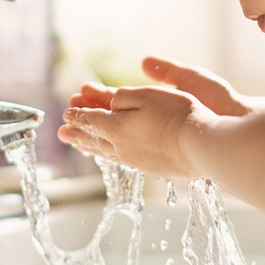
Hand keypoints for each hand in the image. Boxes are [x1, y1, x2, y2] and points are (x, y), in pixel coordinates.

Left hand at [58, 56, 243, 178]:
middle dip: (77, 134)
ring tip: (80, 145)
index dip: (78, 115)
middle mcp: (121, 147)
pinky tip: (111, 154)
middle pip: (93, 139)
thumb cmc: (178, 116)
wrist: (202, 146)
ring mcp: (136, 160)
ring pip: (106, 152)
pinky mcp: (151, 168)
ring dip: (90, 146)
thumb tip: (110, 103)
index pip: (91, 120)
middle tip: (62, 134)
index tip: (66, 113)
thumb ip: (123, 98)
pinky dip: (109, 155)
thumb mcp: (147, 95)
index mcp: (116, 127)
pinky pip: (121, 160)